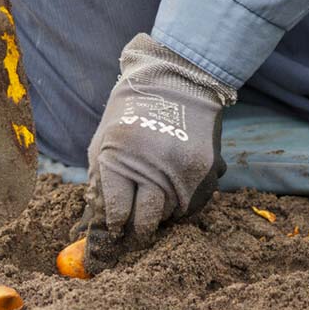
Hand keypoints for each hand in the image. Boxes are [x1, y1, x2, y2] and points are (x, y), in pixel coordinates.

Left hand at [76, 33, 235, 271]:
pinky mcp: (209, 170)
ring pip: (172, 215)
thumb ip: (101, 182)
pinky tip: (176, 185)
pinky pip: (195, 204)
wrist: (176, 79)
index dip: (115, 223)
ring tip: (157, 193)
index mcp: (119, 159)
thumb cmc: (131, 114)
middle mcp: (153, 167)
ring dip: (163, 212)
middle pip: (146, 220)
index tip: (116, 227)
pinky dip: (184, 202)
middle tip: (136, 230)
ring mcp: (183, 170)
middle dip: (139, 228)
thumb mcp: (103, 142)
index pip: (117, 211)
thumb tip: (100, 222)